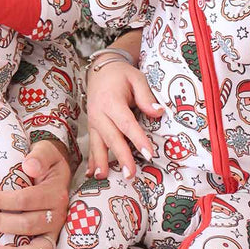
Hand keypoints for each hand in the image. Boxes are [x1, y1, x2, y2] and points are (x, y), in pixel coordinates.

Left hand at [0, 139, 71, 248]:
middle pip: (28, 224)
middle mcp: (58, 216)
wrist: (59, 173)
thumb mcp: (46, 151)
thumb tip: (28, 166)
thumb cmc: (46, 162)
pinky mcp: (51, 243)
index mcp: (55, 193)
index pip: (26, 199)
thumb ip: (39, 156)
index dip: (2, 201)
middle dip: (0, 223)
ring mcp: (55, 233)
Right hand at [87, 31, 161, 171]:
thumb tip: (158, 112)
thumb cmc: (121, 75)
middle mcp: (99, 113)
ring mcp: (93, 121)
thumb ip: (146, 96)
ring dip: (101, 162)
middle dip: (121, 157)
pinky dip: (91, 160)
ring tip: (104, 178)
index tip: (148, 154)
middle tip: (131, 174)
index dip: (137, 139)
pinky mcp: (92, 127)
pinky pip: (91, 145)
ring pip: (98, 144)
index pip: (126, 123)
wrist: (100, 70)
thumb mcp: (136, 78)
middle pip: (112, 137)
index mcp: (111, 101)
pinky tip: (91, 175)